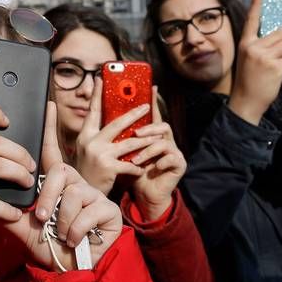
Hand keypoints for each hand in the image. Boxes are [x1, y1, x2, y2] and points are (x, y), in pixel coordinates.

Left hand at [2, 102, 121, 270]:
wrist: (70, 271)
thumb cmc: (48, 247)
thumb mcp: (21, 227)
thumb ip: (3, 211)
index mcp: (56, 185)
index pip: (51, 152)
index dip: (49, 128)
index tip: (46, 103)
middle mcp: (76, 184)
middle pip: (60, 172)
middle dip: (48, 196)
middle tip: (40, 217)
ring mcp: (94, 196)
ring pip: (73, 193)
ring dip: (62, 219)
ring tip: (60, 233)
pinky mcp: (109, 210)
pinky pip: (88, 211)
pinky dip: (76, 230)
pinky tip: (74, 239)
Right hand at [73, 77, 153, 194]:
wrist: (82, 195)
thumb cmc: (88, 172)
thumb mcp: (86, 151)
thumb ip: (96, 137)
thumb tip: (114, 123)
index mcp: (84, 136)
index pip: (92, 111)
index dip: (96, 94)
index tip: (100, 78)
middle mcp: (90, 142)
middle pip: (117, 123)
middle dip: (134, 114)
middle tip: (146, 106)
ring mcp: (99, 154)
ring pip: (130, 142)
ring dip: (146, 140)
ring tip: (158, 136)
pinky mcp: (109, 168)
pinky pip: (131, 164)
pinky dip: (139, 166)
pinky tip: (144, 167)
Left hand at [128, 87, 186, 220]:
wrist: (145, 195)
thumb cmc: (132, 171)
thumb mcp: (123, 152)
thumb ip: (120, 136)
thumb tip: (102, 116)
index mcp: (152, 135)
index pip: (153, 115)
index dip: (153, 101)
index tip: (152, 86)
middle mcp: (165, 140)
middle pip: (161, 125)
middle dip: (148, 129)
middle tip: (135, 133)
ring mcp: (174, 151)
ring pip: (164, 142)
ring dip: (148, 151)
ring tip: (135, 160)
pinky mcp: (179, 164)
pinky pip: (172, 158)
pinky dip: (159, 162)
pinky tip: (152, 168)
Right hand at [228, 0, 281, 124]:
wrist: (246, 103)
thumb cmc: (248, 81)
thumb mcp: (248, 60)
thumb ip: (259, 46)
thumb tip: (276, 35)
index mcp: (245, 43)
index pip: (251, 19)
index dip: (256, 3)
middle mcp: (253, 47)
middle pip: (279, 31)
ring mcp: (264, 57)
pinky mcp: (275, 67)